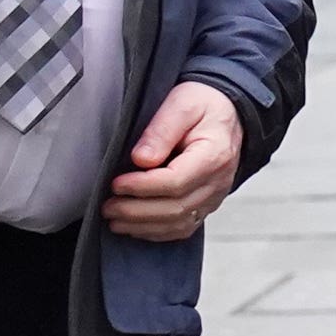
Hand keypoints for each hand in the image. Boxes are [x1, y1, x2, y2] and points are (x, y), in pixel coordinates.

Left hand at [104, 81, 245, 241]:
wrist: (228, 114)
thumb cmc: (203, 105)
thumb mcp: (182, 103)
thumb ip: (161, 129)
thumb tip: (141, 160)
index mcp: (214, 154)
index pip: (176, 181)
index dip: (142, 187)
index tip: (116, 183)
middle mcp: (218, 181)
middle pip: (175, 208)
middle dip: (136, 211)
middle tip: (107, 206)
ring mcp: (214, 197)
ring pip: (178, 223)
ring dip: (143, 226)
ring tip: (114, 219)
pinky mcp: (207, 206)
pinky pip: (183, 228)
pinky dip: (156, 232)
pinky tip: (134, 227)